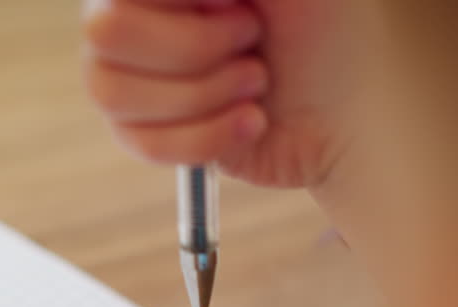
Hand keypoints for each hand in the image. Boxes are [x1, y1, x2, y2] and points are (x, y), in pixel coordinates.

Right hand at [83, 0, 349, 189]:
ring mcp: (132, 79)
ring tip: (255, 84)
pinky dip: (210, 135)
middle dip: (194, 48)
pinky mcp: (147, 135)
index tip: (234, 1)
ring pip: (115, 93)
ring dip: (205, 93)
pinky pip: (145, 142)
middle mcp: (132, 19)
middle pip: (105, 34)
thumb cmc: (325, 25)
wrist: (351, 106)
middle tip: (250, 43)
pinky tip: (248, 121)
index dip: (182, 3)